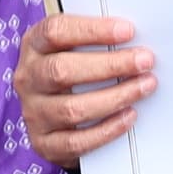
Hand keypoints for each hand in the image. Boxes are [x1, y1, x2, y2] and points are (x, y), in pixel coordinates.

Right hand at [16, 13, 153, 166]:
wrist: (54, 118)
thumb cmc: (71, 73)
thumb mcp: (73, 48)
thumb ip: (96, 40)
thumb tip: (134, 40)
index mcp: (34, 46)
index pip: (55, 32)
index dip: (92, 30)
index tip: (127, 31)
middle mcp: (28, 79)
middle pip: (62, 70)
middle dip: (110, 65)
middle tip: (144, 61)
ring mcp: (34, 113)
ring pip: (72, 108)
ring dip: (115, 97)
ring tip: (144, 87)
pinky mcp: (44, 143)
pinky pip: (76, 141)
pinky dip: (107, 129)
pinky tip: (128, 116)